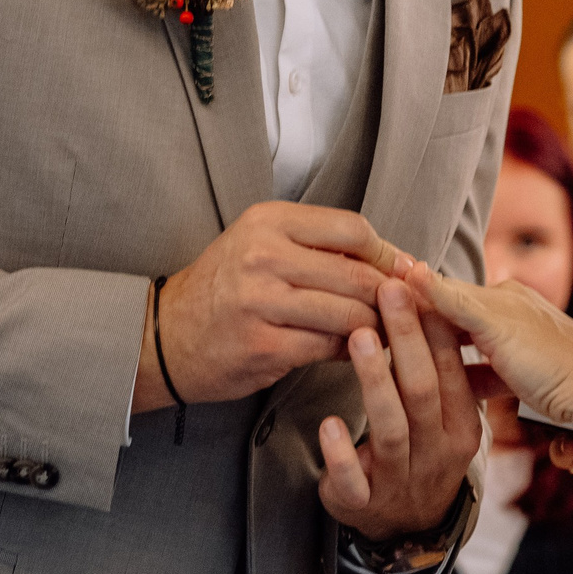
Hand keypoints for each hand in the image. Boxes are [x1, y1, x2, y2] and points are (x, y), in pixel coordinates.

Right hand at [138, 203, 405, 408]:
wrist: (167, 335)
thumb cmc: (226, 288)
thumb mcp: (263, 245)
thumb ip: (319, 246)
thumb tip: (394, 261)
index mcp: (269, 221)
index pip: (352, 229)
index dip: (387, 254)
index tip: (404, 272)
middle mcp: (264, 255)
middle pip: (357, 273)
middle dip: (390, 296)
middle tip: (405, 310)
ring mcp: (261, 301)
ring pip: (349, 313)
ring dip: (375, 327)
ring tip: (384, 332)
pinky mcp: (262, 345)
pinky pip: (328, 347)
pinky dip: (350, 351)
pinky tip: (353, 351)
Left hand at [318, 279, 483, 540]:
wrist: (407, 528)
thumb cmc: (421, 450)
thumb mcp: (445, 416)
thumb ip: (442, 368)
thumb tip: (434, 296)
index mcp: (461, 425)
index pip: (451, 370)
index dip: (434, 326)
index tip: (415, 281)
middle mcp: (437, 453)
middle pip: (423, 391)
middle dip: (406, 338)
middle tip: (387, 291)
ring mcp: (402, 480)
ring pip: (392, 429)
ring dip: (374, 380)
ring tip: (357, 337)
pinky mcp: (363, 503)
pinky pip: (354, 480)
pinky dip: (342, 453)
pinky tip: (330, 423)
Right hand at [403, 263, 572, 449]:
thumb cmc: (553, 360)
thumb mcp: (496, 326)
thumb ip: (451, 300)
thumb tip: (411, 268)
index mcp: (503, 296)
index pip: (444, 294)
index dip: (411, 305)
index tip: (376, 315)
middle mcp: (511, 316)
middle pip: (454, 323)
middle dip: (423, 335)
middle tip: (385, 348)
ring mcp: (518, 348)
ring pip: (467, 352)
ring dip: (441, 360)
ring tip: (407, 372)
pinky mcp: (524, 379)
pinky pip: (483, 377)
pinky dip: (464, 383)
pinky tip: (446, 395)